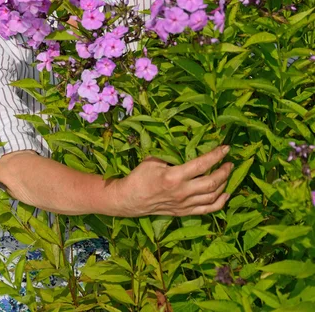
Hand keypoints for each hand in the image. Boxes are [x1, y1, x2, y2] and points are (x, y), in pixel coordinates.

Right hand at [112, 145, 232, 216]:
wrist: (129, 199)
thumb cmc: (139, 176)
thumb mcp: (154, 160)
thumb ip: (172, 155)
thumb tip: (189, 147)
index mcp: (174, 176)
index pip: (201, 164)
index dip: (216, 155)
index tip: (226, 148)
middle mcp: (182, 192)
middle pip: (212, 182)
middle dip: (225, 170)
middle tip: (229, 161)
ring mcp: (184, 205)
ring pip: (212, 196)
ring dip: (224, 184)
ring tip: (228, 173)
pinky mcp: (184, 212)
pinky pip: (207, 210)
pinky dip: (220, 202)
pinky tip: (227, 194)